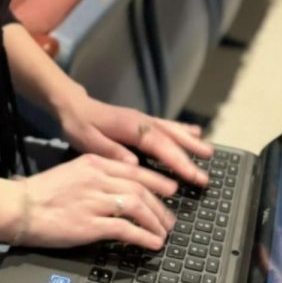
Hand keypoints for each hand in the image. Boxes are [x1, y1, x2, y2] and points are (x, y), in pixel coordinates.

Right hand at [12, 152, 179, 249]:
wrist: (20, 206)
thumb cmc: (42, 192)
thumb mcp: (72, 172)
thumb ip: (95, 176)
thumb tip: (118, 188)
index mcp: (93, 162)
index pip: (134, 170)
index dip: (157, 181)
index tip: (170, 189)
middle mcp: (97, 178)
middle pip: (140, 188)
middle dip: (160, 205)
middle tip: (170, 219)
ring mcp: (94, 200)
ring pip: (137, 206)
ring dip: (156, 221)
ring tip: (164, 233)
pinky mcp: (90, 224)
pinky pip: (125, 229)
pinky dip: (144, 236)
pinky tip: (152, 243)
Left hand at [56, 88, 213, 187]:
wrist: (72, 106)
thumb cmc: (79, 125)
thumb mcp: (88, 141)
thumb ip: (111, 151)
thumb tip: (133, 163)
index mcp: (130, 127)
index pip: (159, 145)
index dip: (177, 161)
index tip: (193, 176)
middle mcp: (141, 121)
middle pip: (170, 138)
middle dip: (190, 156)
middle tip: (206, 175)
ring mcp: (142, 120)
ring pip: (171, 130)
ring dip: (190, 141)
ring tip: (208, 152)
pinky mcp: (141, 121)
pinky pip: (166, 125)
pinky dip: (182, 129)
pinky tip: (194, 132)